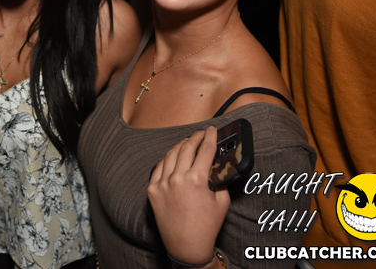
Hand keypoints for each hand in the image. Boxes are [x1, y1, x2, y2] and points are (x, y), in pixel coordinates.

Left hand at [147, 126, 229, 265]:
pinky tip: (173, 157)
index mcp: (197, 180)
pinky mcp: (152, 190)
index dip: (210, 137)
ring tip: (187, 142)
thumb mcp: (222, 202)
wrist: (186, 246)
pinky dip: (167, 159)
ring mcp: (162, 183)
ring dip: (180, 145)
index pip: (205, 150)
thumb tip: (220, 165)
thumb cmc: (206, 226)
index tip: (212, 130)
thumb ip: (221, 180)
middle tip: (200, 134)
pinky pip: (159, 167)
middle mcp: (177, 178)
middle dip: (195, 138)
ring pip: (171, 155)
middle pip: (187, 148)